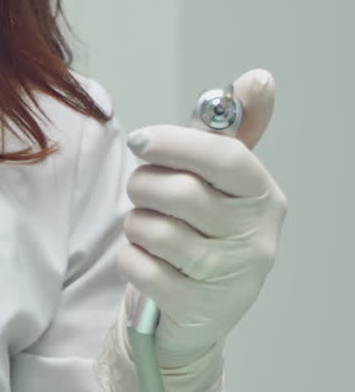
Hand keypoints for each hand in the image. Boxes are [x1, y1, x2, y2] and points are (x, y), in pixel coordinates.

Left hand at [118, 68, 286, 367]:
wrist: (195, 313)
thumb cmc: (202, 233)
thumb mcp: (216, 181)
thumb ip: (224, 132)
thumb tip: (258, 79)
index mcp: (262, 197)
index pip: (225, 158)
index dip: (175, 143)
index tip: (140, 141)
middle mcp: (256, 238)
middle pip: (180, 192)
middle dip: (143, 186)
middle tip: (142, 192)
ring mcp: (229, 277)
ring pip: (155, 230)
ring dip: (135, 224)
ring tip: (146, 229)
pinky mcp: (196, 308)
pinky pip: (139, 267)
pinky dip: (129, 259)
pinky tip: (144, 261)